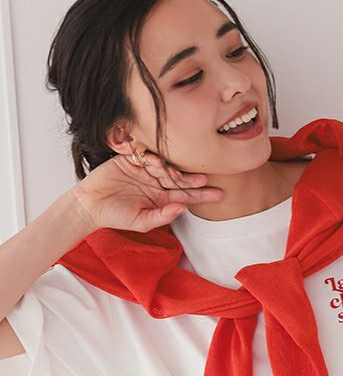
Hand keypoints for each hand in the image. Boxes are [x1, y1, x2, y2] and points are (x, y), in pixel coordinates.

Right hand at [70, 149, 223, 232]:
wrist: (90, 205)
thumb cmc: (116, 217)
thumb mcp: (142, 222)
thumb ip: (163, 216)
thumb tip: (183, 207)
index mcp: (162, 198)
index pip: (187, 195)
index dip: (202, 194)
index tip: (219, 194)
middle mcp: (157, 182)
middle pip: (179, 178)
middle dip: (192, 178)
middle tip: (204, 178)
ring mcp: (144, 170)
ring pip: (163, 164)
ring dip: (169, 167)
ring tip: (170, 172)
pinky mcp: (130, 159)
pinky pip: (143, 153)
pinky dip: (149, 155)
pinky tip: (152, 159)